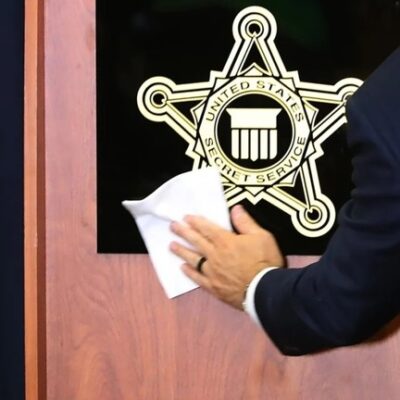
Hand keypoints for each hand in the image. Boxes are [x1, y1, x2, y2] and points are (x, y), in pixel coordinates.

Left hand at [170, 204, 284, 309]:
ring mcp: (212, 272)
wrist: (266, 291)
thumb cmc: (265, 261)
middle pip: (195, 241)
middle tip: (172, 226)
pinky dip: (189, 272)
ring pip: (193, 258)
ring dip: (181, 251)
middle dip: (183, 232)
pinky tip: (182, 268)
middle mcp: (215, 255)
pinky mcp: (214, 287)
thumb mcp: (261, 236)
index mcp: (225, 241)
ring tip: (172, 245)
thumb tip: (235, 208)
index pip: (206, 228)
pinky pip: (197, 278)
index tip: (185, 217)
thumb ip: (245, 222)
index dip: (195, 221)